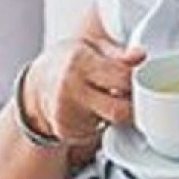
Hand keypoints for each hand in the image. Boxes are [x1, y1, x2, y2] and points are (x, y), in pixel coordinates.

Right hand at [26, 37, 143, 144]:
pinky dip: (103, 123)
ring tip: (108, 98)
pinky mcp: (66, 131)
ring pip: (112, 122)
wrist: (38, 83)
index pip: (123, 77)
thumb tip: (140, 55)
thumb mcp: (94, 47)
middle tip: (132, 94)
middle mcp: (70, 89)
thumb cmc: (71, 61)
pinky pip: (98, 132)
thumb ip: (120, 53)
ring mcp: (66, 114)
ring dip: (119, 113)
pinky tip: (94, 110)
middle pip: (120, 110)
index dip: (138, 79)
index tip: (140, 77)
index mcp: (80, 62)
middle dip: (134, 105)